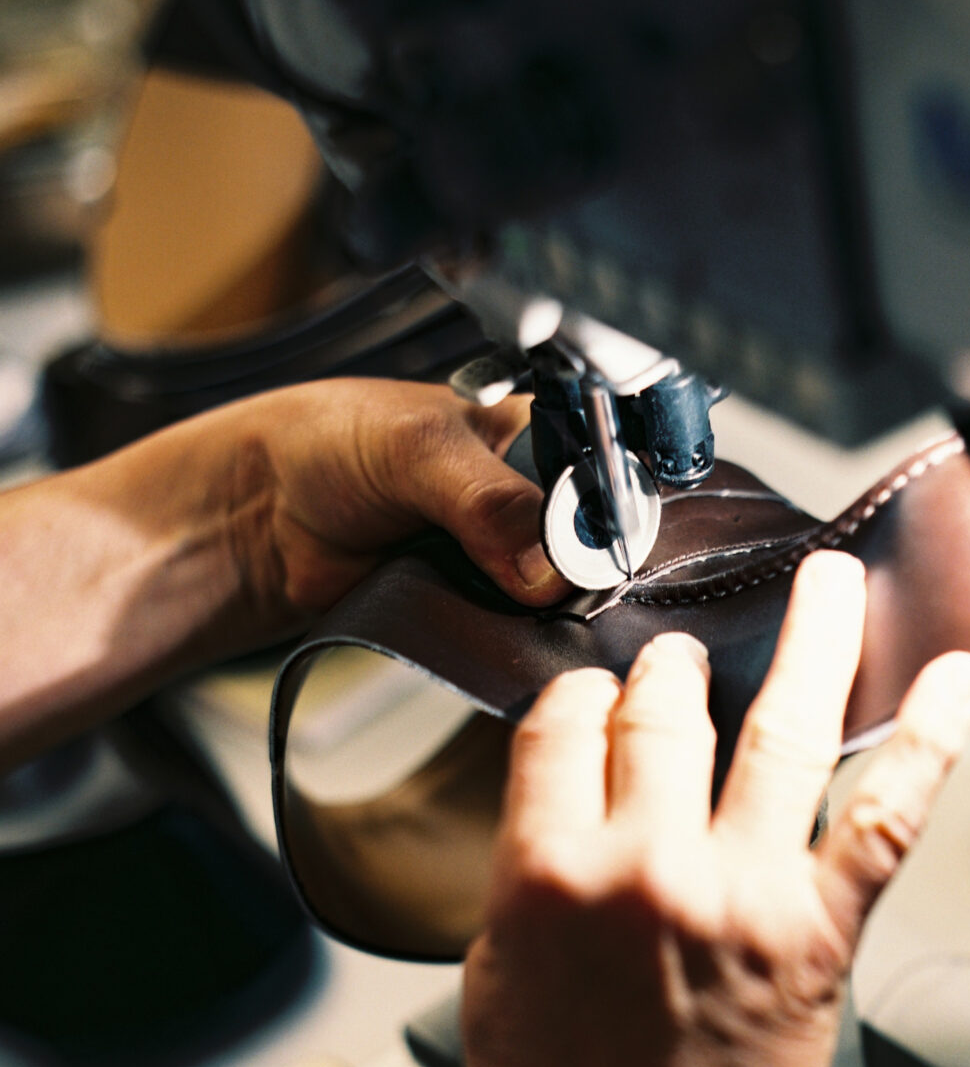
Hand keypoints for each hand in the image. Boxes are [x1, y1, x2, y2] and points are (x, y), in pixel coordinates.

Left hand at [0, 378, 562, 767]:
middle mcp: (538, 493)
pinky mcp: (487, 607)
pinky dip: (512, 635)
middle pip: (599, 542)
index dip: (613, 509)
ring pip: (565, 596)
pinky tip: (500, 626)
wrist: (260, 517)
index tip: (593, 544)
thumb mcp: (416, 451)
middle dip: (580, 567)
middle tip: (544, 576)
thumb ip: (489, 500)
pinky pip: (520, 632)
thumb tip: (548, 567)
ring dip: (546, 609)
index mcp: (540, 430)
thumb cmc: (327, 447)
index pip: (612, 471)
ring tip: (512, 597)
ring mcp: (515, 555)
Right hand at [462, 550, 969, 1066]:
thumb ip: (530, 879)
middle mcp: (650, 872)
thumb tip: (567, 805)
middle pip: (664, 712)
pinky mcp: (822, 938)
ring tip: (826, 579)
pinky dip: (930, 739)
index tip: (593, 694)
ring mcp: (746, 898)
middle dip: (670, 674)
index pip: (566, 724)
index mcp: (548, 878)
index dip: (580, 696)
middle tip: (680, 664)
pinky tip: (955, 678)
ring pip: (780, 730)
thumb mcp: (492, 988)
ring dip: (809, 638)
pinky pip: (887, 816)